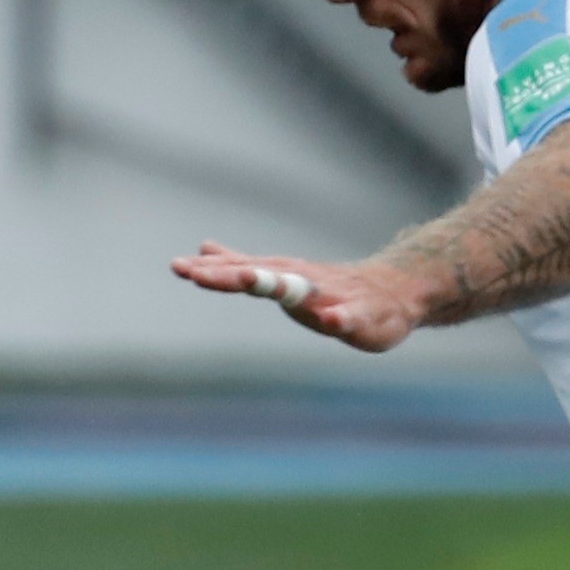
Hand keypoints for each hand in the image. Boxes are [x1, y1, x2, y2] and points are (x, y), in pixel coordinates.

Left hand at [170, 244, 428, 352]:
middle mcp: (302, 281)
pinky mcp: (359, 316)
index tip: (178, 268)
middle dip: (231, 275)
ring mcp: (330, 297)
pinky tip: (330, 320)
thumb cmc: (332, 288)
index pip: (239, 271)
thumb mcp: (280, 273)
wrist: (392, 293)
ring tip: (251, 280)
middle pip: (261, 276)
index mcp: (282, 276)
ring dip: (276, 284)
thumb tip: (201, 249)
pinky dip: (338, 317)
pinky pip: (348, 317)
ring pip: (300, 290)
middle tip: (198, 274)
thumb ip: (242, 264)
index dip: (209, 272)